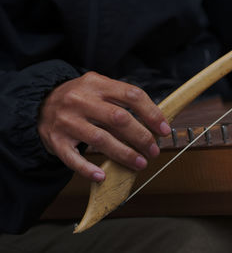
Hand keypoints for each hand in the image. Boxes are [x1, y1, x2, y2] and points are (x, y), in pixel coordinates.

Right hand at [38, 71, 170, 181]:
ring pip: (100, 139)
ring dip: (124, 154)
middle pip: (119, 118)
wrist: (40, 104)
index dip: (152, 113)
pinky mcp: (56, 139)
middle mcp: (81, 99)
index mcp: (97, 83)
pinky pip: (72, 158)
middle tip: (153, 150)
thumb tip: (154, 123)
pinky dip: (88, 169)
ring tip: (140, 163)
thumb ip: (122, 100)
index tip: (164, 130)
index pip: (131, 95)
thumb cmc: (80, 99)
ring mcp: (67, 120)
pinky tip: (102, 176)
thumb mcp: (99, 88)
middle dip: (142, 137)